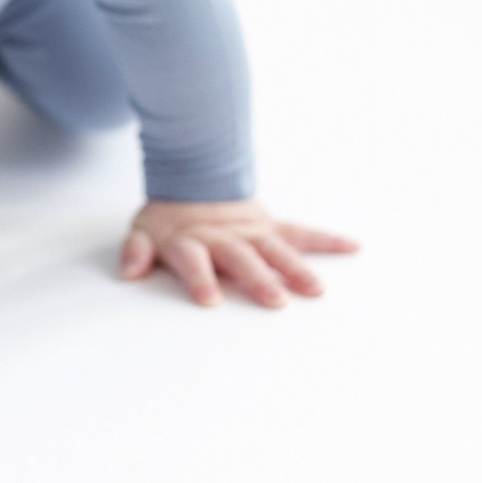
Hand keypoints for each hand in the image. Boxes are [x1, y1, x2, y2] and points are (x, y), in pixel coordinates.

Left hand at [118, 197, 358, 307]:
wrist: (193, 181)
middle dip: (257, 278)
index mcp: (191, 239)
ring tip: (315, 289)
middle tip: (275, 301)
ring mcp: (251, 230)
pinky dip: (326, 240)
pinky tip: (352, 246)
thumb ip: (136, 250)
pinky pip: (301, 232)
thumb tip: (129, 270)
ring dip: (295, 267)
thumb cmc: (170, 220)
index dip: (200, 277)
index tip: (210, 300)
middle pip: (240, 257)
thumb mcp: (144, 230)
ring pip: (274, 248)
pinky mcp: (271, 226)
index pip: (194, 259)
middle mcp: (225, 236)